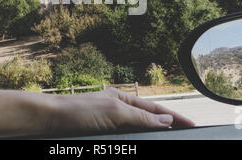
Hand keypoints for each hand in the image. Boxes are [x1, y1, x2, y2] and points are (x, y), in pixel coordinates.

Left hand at [48, 87, 193, 135]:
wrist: (49, 121)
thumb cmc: (79, 111)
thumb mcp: (114, 112)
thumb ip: (141, 118)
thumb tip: (166, 120)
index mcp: (121, 99)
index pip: (154, 110)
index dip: (173, 117)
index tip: (191, 124)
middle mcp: (116, 111)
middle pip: (147, 121)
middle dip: (164, 127)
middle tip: (183, 134)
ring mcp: (108, 125)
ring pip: (135, 132)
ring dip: (150, 135)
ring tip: (166, 137)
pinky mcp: (99, 136)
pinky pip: (123, 139)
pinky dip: (135, 140)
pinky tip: (140, 141)